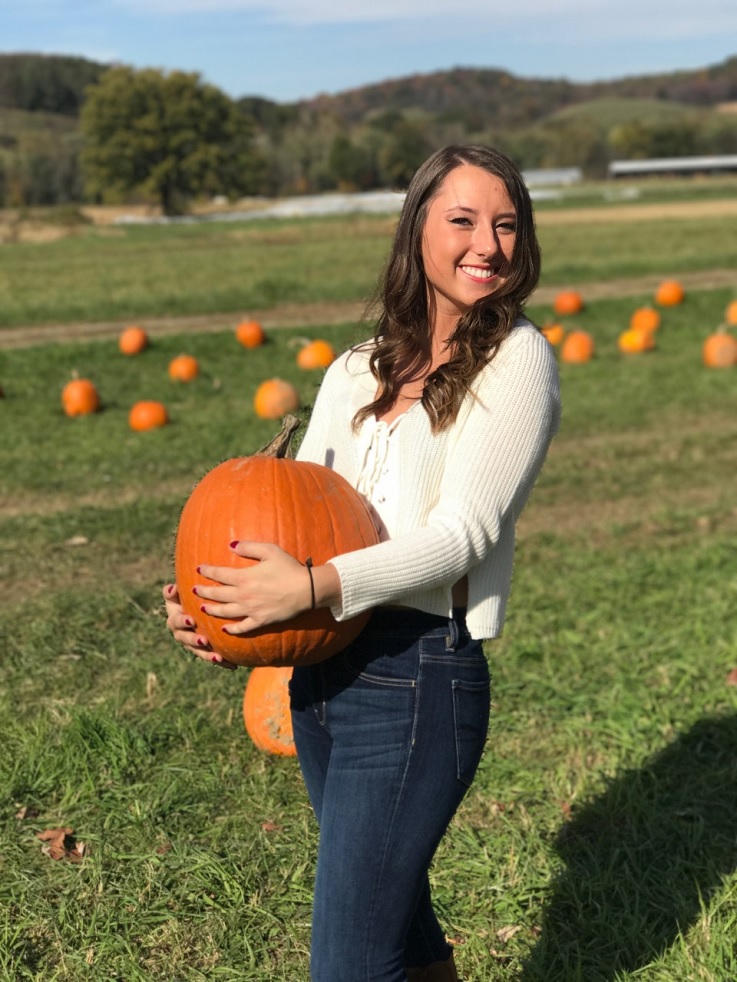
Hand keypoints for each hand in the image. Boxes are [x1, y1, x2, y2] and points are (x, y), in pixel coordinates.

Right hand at [162, 583, 238, 669]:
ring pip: (199, 651)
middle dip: (194, 640)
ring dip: (207, 655)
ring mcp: (194, 644)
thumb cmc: (187, 597)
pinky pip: (212, 657)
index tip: (191, 620)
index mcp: (175, 620)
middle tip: (203, 640)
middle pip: (186, 639)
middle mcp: (182, 634)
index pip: (176, 622)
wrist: (198, 607)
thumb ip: (173, 592)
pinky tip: (233, 666)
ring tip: (218, 657)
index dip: (182, 621)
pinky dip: (222, 662)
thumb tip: (172, 588)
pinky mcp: (206, 650)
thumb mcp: (178, 593)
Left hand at [193, 541, 312, 636]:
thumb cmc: (289, 568)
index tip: (198, 569)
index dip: (207, 571)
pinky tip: (224, 629)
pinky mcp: (260, 621)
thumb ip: (249, 547)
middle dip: (203, 591)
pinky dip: (231, 629)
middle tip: (193, 590)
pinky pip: (242, 627)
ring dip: (212, 610)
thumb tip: (231, 545)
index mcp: (244, 577)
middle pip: (217, 594)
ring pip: (225, 612)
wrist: (306, 590)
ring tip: (203, 608)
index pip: (219, 574)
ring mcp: (251, 610)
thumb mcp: (270, 551)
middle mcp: (243, 595)